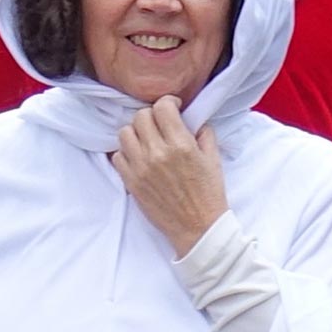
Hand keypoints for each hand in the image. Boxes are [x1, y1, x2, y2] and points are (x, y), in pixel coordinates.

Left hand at [110, 100, 226, 252]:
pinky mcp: (131, 182)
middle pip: (141, 116)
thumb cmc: (208, 195)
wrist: (198, 228)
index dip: (168, 103)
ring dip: (136, 132)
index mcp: (181, 144)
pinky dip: (126, 153)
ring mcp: (141, 168)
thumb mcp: (214, 160)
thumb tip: (192, 119)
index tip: (173, 108)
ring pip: (125, 133)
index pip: (162, 107)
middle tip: (159, 126)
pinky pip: (117, 156)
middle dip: (151, 116)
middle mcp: (158, 153)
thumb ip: (204, 134)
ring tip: (146, 140)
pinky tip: (139, 157)